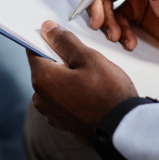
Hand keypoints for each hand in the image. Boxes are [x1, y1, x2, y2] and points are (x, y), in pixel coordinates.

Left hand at [28, 20, 136, 144]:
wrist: (124, 130)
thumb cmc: (108, 93)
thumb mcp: (88, 58)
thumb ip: (65, 41)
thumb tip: (47, 28)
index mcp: (42, 79)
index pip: (34, 51)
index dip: (48, 41)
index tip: (63, 39)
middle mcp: (40, 99)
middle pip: (46, 69)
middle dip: (62, 61)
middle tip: (86, 61)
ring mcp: (51, 114)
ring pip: (56, 86)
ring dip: (69, 79)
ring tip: (93, 80)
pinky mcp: (64, 125)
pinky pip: (64, 102)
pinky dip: (74, 96)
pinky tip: (93, 96)